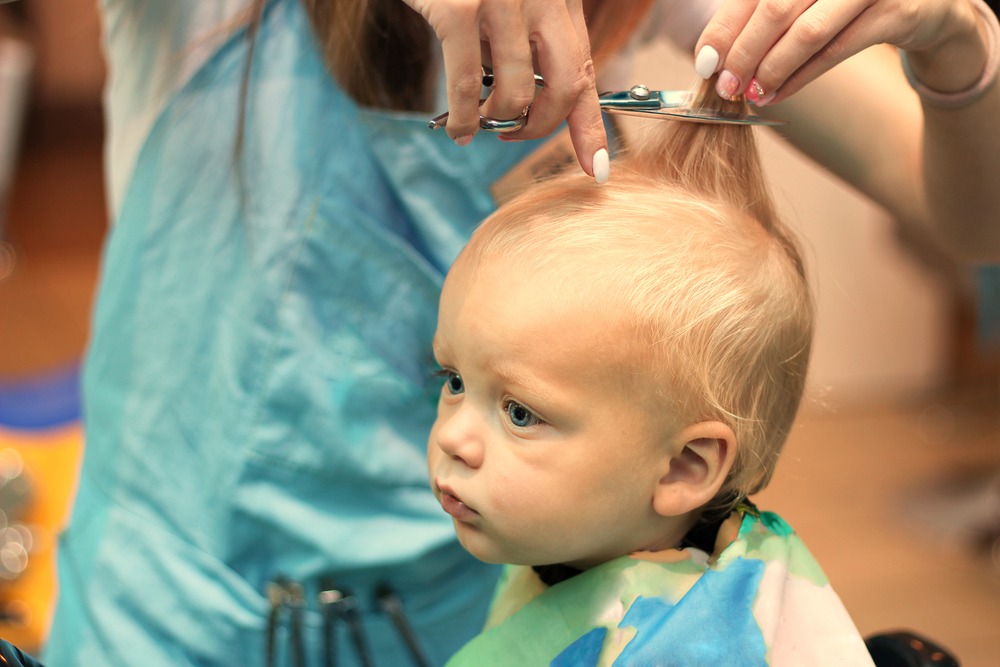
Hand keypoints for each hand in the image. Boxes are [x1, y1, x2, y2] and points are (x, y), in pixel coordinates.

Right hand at [402, 0, 607, 179]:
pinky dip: (463, 118)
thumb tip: (529, 104)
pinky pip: (467, 86)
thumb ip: (528, 39)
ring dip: (495, 121)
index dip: (592, 126)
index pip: (585, 69)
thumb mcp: (510, 1)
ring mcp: (503, 2)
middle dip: (541, 128)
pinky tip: (457, 129)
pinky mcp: (459, 10)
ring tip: (477, 122)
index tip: (597, 169)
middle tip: (513, 135)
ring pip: (517, 94)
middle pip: (565, 87)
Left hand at [694, 0, 987, 104]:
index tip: (705, 63)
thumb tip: (714, 58)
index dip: (723, 28)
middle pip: (774, 9)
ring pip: (805, 32)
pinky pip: (837, 51)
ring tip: (751, 94)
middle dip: (743, 53)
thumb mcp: (806, 2)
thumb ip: (765, 19)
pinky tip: (778, 95)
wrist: (931, 6)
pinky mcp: (897, 10)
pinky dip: (801, 77)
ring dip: (771, 70)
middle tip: (726, 86)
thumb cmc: (851, 4)